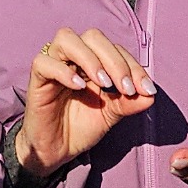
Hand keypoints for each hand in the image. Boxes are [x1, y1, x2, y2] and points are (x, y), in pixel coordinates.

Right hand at [14, 27, 156, 183]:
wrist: (57, 150)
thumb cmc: (82, 127)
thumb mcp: (111, 114)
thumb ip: (129, 102)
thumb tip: (151, 94)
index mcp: (93, 61)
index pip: (115, 49)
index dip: (133, 66)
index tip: (145, 90)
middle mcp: (73, 57)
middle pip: (93, 36)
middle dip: (114, 60)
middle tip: (125, 88)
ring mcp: (53, 64)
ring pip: (66, 38)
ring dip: (90, 58)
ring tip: (104, 83)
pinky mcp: (37, 78)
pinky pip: (45, 62)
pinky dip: (64, 71)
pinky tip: (79, 87)